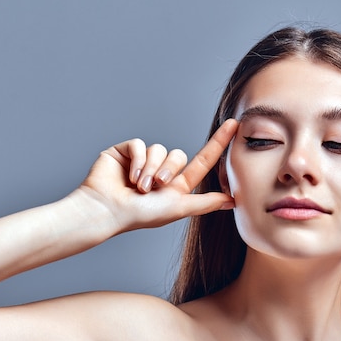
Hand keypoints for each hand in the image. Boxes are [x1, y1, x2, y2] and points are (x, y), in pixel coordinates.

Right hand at [79, 119, 237, 232]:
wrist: (107, 210)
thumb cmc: (141, 215)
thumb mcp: (177, 208)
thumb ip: (205, 203)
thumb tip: (232, 201)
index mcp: (176, 184)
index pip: (202, 161)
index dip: (218, 143)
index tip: (234, 125)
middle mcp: (161, 170)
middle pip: (178, 154)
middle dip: (167, 171)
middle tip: (154, 187)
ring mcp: (143, 160)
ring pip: (159, 149)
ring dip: (151, 169)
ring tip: (138, 187)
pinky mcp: (126, 151)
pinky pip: (140, 144)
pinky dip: (137, 161)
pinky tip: (129, 176)